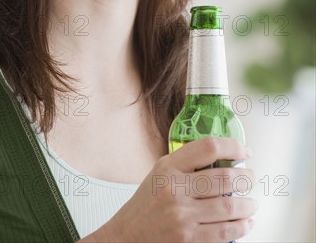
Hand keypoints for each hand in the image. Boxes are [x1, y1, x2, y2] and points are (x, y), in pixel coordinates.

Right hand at [82, 137, 257, 242]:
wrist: (126, 237)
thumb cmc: (146, 205)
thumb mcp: (160, 173)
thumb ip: (186, 165)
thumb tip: (224, 159)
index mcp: (168, 167)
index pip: (208, 147)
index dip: (233, 146)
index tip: (245, 151)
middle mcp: (175, 189)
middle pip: (225, 177)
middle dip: (247, 177)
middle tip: (252, 177)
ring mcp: (182, 216)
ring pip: (230, 206)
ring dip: (248, 204)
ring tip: (252, 202)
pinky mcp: (188, 240)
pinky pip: (225, 232)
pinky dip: (242, 227)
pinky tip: (246, 223)